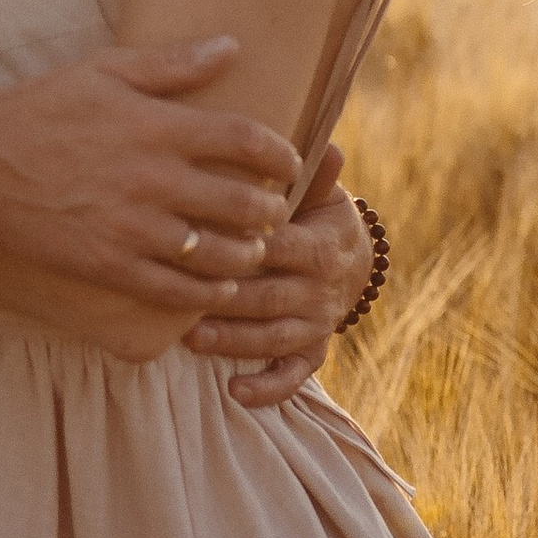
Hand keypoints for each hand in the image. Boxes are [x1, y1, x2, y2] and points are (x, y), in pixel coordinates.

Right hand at [0, 39, 298, 308]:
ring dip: (248, 255)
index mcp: (158, 127)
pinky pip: (176, 291)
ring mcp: (134, 228)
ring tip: (253, 250)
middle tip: (276, 211)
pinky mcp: (109, 266)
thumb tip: (231, 46)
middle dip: (273, 210)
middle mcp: (155, 179)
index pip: (248, 140)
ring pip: (220, 255)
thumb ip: (171, 63)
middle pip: (246, 203)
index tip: (290, 163)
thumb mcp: (103, 70)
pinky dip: (207, 293)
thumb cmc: (36, 110)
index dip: (281, 155)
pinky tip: (218, 288)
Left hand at [185, 147, 369, 405]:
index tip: (213, 242)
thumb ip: (316, 174)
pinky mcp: (311, 352)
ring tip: (193, 340)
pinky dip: (267, 389)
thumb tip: (332, 146)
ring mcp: (316, 324)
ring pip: (273, 339)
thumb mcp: (321, 192)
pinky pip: (293, 376)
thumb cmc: (316, 215)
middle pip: (272, 298)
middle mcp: (320, 290)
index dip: (254, 249)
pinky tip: (235, 392)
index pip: (287, 249)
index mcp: (321, 247)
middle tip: (185, 299)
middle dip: (230, 302)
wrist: (352, 259)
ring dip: (234, 343)